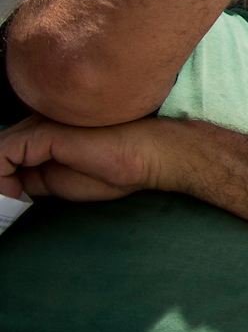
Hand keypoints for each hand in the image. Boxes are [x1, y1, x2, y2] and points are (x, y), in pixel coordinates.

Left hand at [0, 115, 166, 201]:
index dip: (1, 180)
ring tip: (7, 204)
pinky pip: (2, 154)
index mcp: (41, 135)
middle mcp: (36, 124)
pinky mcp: (43, 133)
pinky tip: (13, 195)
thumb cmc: (114, 169)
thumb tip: (5, 189)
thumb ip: (31, 179)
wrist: (148, 155)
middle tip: (6, 208)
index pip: (6, 154)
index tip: (10, 203)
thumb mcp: (59, 181)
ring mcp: (39, 126)